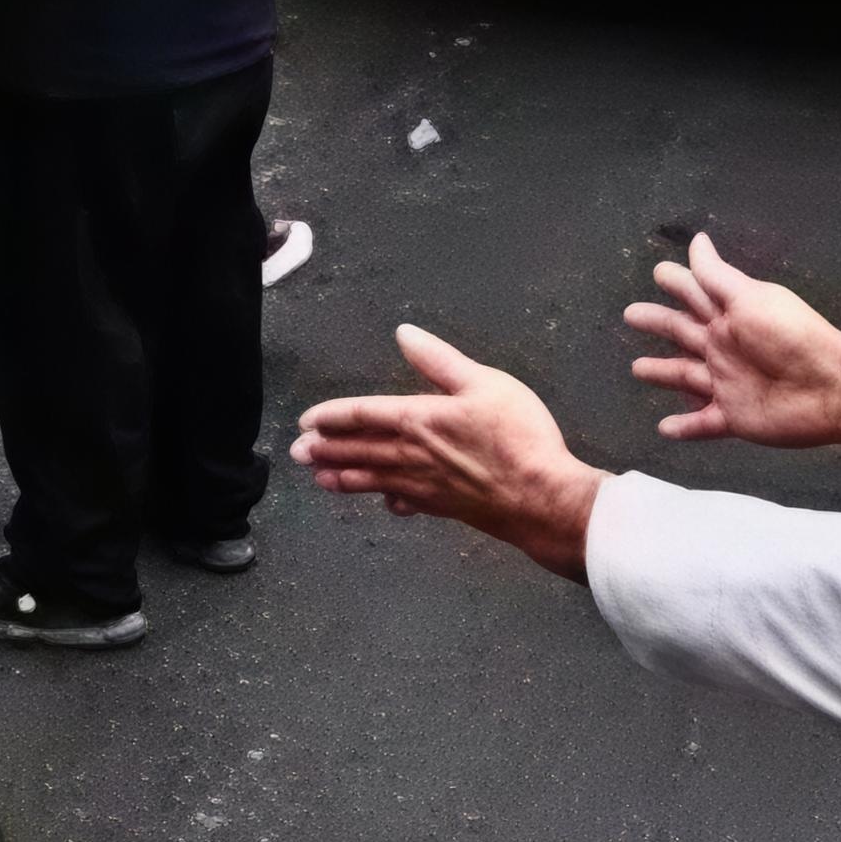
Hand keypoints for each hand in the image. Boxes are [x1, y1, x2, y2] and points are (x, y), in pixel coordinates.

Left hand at [293, 328, 603, 578]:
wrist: (542, 499)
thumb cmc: (519, 439)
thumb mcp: (484, 383)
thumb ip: (440, 360)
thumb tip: (405, 334)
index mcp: (418, 419)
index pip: (362, 415)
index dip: (332, 417)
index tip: (308, 421)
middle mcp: (412, 455)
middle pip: (358, 451)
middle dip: (326, 450)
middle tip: (298, 453)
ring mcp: (424, 485)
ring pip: (372, 479)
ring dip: (343, 477)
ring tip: (320, 478)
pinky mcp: (442, 507)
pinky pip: (404, 502)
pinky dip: (387, 500)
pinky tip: (385, 502)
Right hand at [621, 233, 840, 450]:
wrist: (830, 387)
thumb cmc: (791, 336)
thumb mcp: (750, 299)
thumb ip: (716, 276)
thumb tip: (697, 240)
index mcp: (729, 315)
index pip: (695, 293)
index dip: (676, 282)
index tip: (659, 272)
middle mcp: (724, 347)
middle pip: (681, 332)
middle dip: (657, 323)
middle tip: (631, 314)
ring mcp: (727, 383)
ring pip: (685, 376)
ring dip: (663, 373)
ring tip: (637, 369)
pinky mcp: (733, 417)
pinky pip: (702, 424)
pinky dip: (683, 427)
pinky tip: (663, 429)